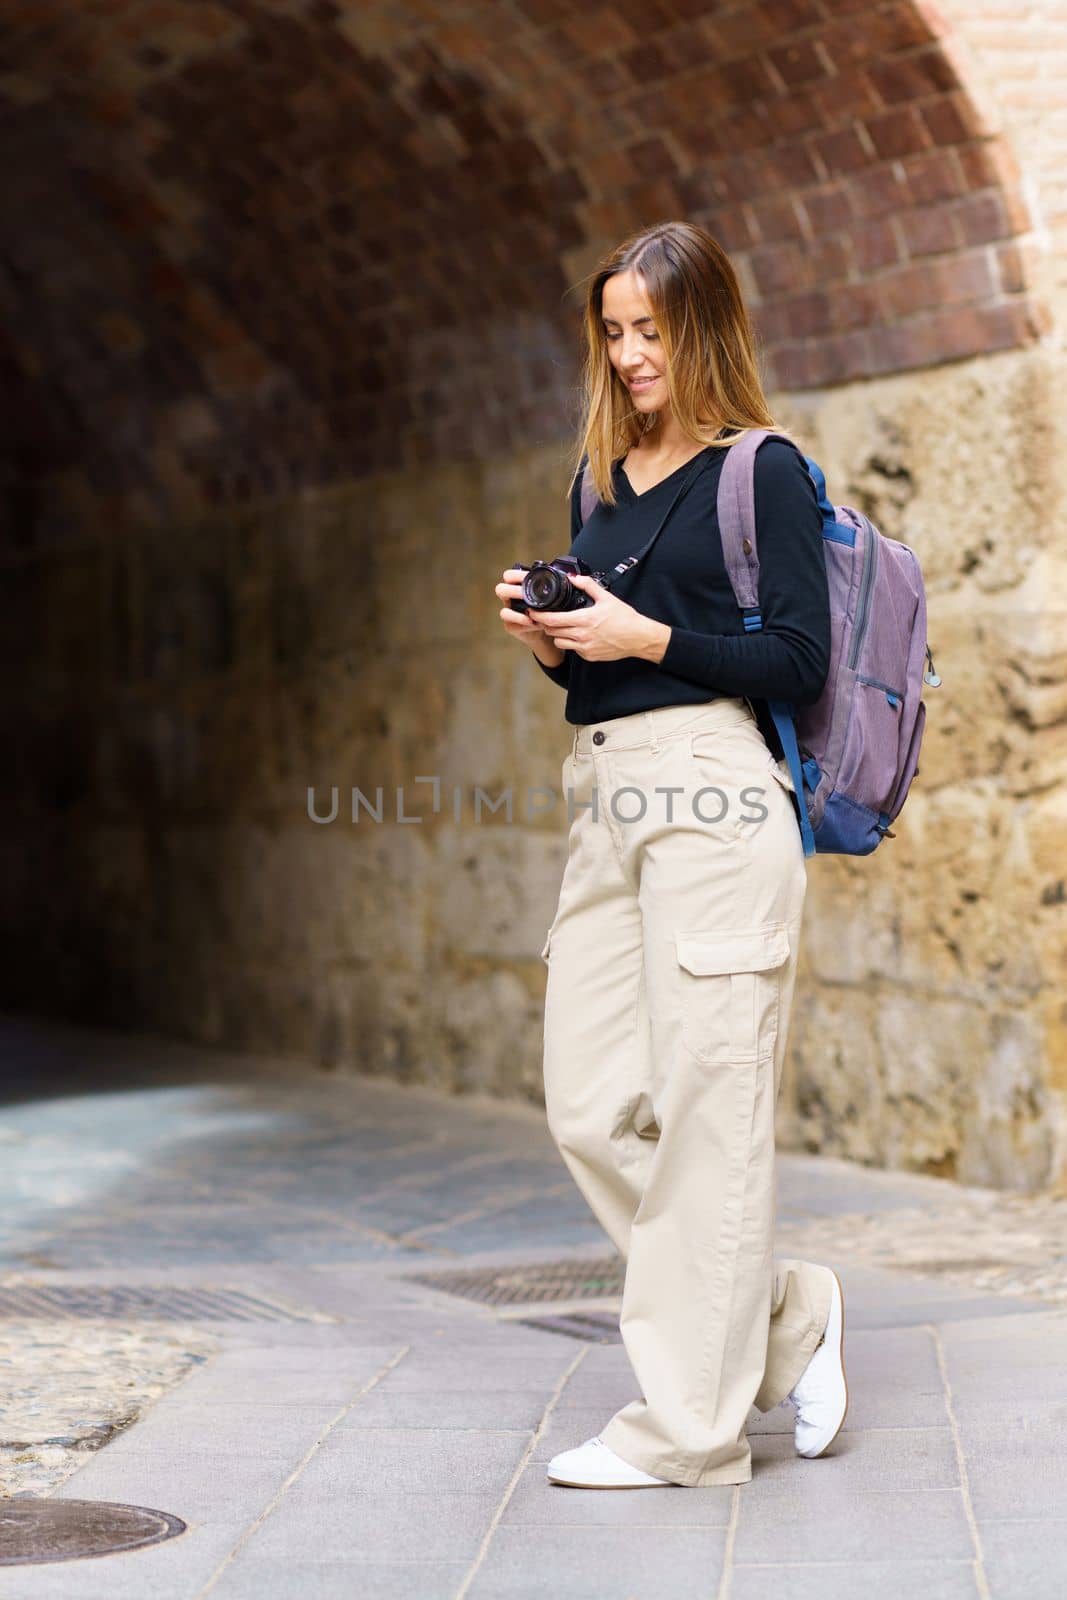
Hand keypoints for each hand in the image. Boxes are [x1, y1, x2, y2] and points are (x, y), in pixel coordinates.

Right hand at [496, 569, 560, 657]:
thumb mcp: (553, 597)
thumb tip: (571, 576)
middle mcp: (511, 599)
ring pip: (503, 610)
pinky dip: (521, 620)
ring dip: (517, 609)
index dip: (516, 575)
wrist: (547, 631)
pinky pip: (510, 623)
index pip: (509, 576)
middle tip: (524, 594)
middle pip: (500, 589)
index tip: (528, 576)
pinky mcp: (511, 626)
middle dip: (513, 590)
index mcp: (519, 587)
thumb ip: (555, 587)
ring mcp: (510, 613)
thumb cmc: (550, 611)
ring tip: (530, 610)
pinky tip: (531, 621)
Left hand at [533, 573, 670, 662]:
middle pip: (552, 631)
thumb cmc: (624, 618)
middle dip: (546, 624)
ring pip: (559, 642)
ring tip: (562, 627)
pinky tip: (578, 635)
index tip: (534, 612)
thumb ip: (588, 585)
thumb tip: (574, 577)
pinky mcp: (588, 656)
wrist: (638, 637)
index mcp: (584, 619)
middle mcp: (581, 635)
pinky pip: (572, 649)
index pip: (553, 620)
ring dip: (557, 634)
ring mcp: (584, 647)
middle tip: (546, 617)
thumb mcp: (606, 597)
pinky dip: (571, 642)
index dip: (539, 616)